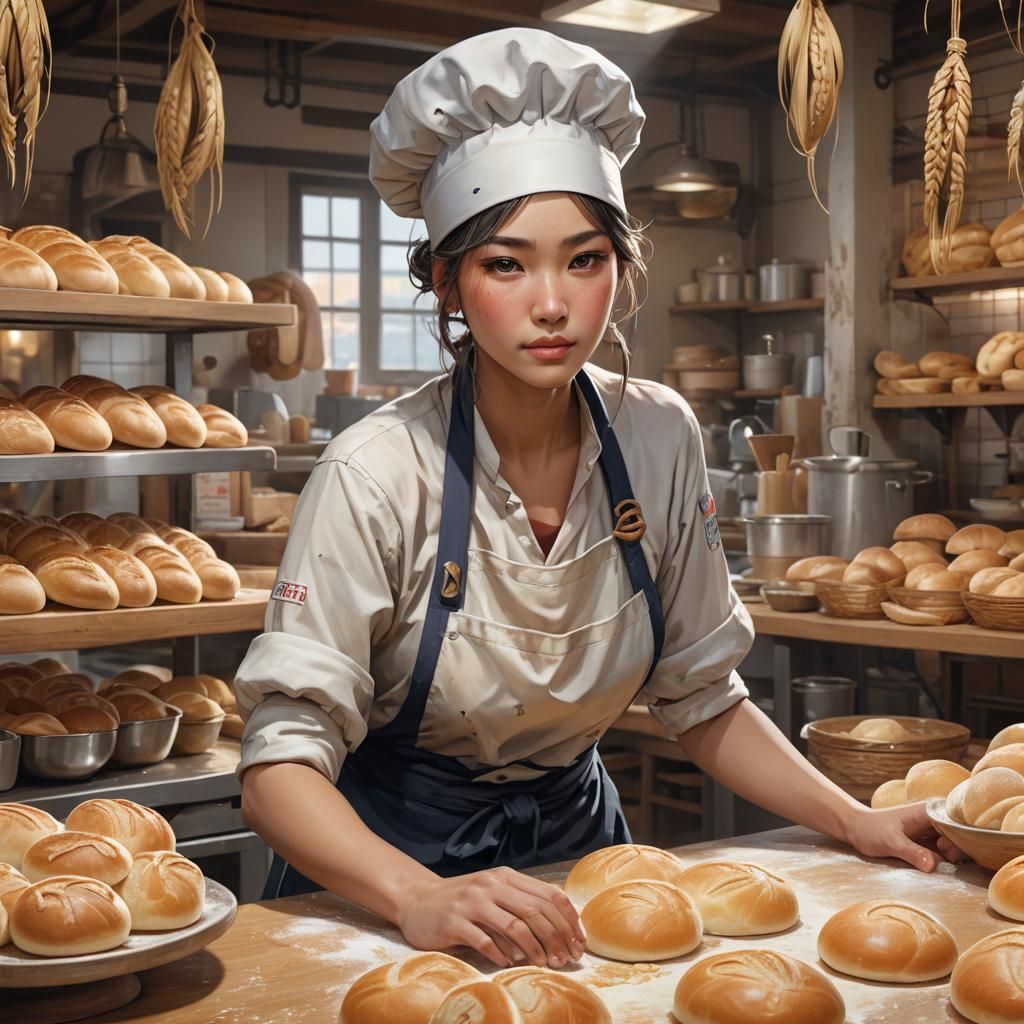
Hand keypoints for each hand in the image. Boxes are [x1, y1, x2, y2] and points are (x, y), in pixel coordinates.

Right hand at [396, 866, 586, 968]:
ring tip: (544, 964)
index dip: (568, 920)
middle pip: (536, 911)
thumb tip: (561, 929)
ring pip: (514, 926)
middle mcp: (491, 885)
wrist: (418, 900)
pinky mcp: (454, 922)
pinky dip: (501, 955)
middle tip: (566, 959)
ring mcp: (472, 902)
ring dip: (534, 949)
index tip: (579, 942)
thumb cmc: (463, 901)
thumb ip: (521, 903)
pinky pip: (484, 941)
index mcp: (506, 877)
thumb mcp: (494, 893)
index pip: (549, 895)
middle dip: (557, 938)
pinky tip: (509, 964)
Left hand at [843, 802, 964, 870]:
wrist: (857, 829)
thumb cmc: (871, 830)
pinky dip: (943, 863)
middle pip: (963, 838)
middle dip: (955, 852)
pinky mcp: (931, 844)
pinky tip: (930, 865)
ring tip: (928, 861)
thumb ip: (912, 853)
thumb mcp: (890, 842)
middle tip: (934, 858)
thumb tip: (933, 866)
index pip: (960, 826)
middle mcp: (937, 819)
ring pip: (957, 849)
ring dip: (949, 860)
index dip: (958, 840)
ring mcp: (935, 832)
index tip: (943, 850)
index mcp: (930, 811)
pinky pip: (947, 856)